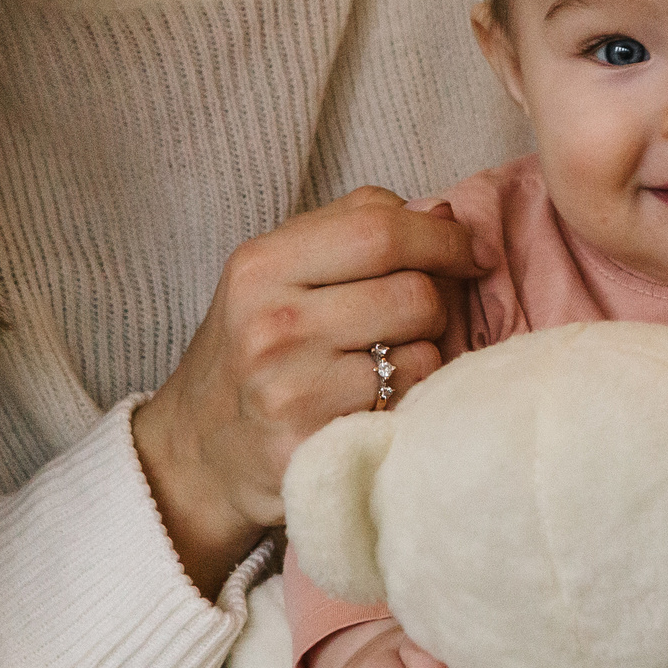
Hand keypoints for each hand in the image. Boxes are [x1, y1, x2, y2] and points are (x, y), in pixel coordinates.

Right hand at [132, 189, 485, 596]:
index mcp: (262, 265)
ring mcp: (291, 390)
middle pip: (414, 293)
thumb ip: (356, 230)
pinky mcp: (314, 446)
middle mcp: (271, 324)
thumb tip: (447, 214)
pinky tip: (375, 405)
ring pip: (422, 354)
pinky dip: (408, 404)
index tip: (468, 254)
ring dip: (423, 359)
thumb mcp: (280, 275)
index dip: (442, 238)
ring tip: (384, 366)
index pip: (380, 227)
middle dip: (435, 305)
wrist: (199, 452)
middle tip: (413, 323)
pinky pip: (408, 409)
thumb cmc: (256, 351)